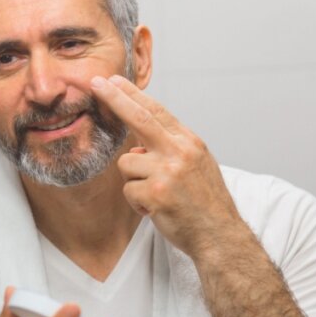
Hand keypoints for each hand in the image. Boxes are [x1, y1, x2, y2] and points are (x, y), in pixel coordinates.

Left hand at [89, 74, 247, 258]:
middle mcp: (179, 152)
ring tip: (156, 195)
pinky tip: (156, 209)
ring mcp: (168, 171)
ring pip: (126, 164)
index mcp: (189, 142)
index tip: (114, 81)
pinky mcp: (156, 192)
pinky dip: (137, 202)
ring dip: (134, 181)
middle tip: (96, 83)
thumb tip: (137, 146)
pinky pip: (128, 190)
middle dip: (115, 99)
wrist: (220, 235)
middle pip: (139, 118)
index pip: (156, 111)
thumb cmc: (205, 203)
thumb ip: (169, 149)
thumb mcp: (196, 165)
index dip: (132, 95)